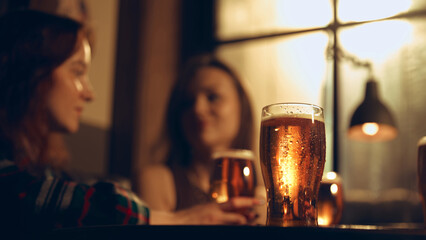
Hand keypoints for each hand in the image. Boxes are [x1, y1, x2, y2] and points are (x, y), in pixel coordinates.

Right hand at [149, 197, 263, 224]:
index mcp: (214, 207)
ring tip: (254, 224)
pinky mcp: (210, 230)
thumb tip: (237, 210)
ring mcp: (213, 223)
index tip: (260, 201)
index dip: (249, 201)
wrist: (173, 223)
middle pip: (237, 213)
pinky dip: (235, 229)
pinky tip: (240, 229)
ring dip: (245, 223)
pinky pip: (226, 230)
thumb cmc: (189, 218)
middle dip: (250, 213)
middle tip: (260, 213)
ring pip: (235, 224)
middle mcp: (214, 214)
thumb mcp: (204, 209)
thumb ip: (219, 209)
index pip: (235, 202)